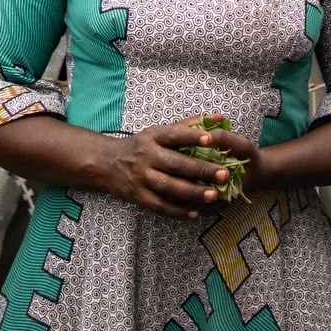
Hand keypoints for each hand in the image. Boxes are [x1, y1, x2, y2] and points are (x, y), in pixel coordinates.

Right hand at [93, 122, 248, 218]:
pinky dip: (178, 211)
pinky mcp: (138, 196)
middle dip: (201, 170)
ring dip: (193, 192)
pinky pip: (160, 206)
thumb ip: (189, 125)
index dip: (192, 136)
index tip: (211, 138)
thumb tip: (220, 118)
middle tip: (224, 174)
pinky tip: (195, 213)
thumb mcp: (159, 131)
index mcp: (153, 137)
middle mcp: (147, 156)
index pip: (174, 134)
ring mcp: (141, 177)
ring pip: (170, 187)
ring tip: (214, 195)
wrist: (106, 163)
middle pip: (176, 164)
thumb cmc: (141, 146)